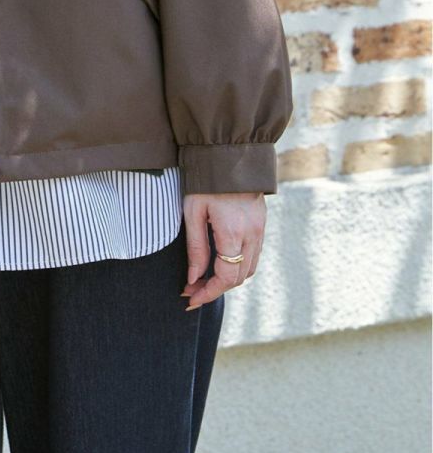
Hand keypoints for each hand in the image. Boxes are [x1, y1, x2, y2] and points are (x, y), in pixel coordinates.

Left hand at [182, 191, 265, 310]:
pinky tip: (220, 264)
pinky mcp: (262, 224)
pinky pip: (253, 255)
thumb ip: (195, 247)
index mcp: (233, 233)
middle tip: (192, 291)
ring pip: (248, 269)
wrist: (230, 154)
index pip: (225, 278)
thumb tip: (193, 278)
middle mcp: (252, 235)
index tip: (190, 299)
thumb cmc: (206, 181)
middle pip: (238, 278)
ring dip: (228, 279)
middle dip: (215, 289)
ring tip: (203, 280)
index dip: (208, 293)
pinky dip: (238, 266)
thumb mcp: (192, 212)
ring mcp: (260, 230)